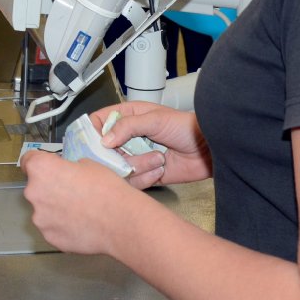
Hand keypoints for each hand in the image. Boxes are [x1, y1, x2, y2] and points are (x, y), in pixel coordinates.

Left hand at [21, 149, 131, 255]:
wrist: (120, 221)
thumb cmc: (106, 188)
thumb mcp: (87, 163)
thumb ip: (67, 168)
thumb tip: (65, 173)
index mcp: (41, 169)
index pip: (28, 160)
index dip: (39, 162)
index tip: (47, 166)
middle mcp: (33, 193)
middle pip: (35, 187)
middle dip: (49, 188)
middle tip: (71, 192)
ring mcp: (40, 218)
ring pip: (43, 210)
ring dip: (55, 209)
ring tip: (79, 212)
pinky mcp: (49, 237)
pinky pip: (52, 228)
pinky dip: (62, 226)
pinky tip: (80, 226)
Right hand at [88, 102, 210, 187]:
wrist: (207, 150)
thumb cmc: (184, 127)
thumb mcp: (155, 119)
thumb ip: (127, 126)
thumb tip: (104, 139)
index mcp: (126, 118)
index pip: (98, 122)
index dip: (92, 132)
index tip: (95, 142)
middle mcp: (127, 138)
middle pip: (103, 151)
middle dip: (114, 156)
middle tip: (126, 157)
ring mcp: (134, 157)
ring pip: (117, 168)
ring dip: (138, 166)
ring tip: (158, 158)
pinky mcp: (144, 174)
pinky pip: (133, 181)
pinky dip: (146, 177)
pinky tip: (161, 168)